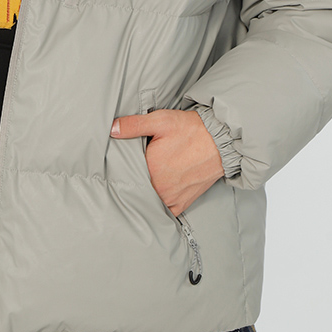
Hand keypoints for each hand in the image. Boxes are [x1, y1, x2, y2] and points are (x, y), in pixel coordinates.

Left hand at [110, 108, 224, 216]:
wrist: (220, 142)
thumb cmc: (190, 130)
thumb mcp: (160, 120)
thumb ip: (133, 125)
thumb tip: (112, 129)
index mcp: (151, 170)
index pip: (126, 174)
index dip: (120, 168)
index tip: (117, 164)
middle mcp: (160, 189)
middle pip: (137, 189)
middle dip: (132, 181)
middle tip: (128, 172)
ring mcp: (172, 199)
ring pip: (148, 202)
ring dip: (143, 194)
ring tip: (139, 183)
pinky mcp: (182, 203)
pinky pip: (164, 211)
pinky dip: (157, 205)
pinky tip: (153, 196)